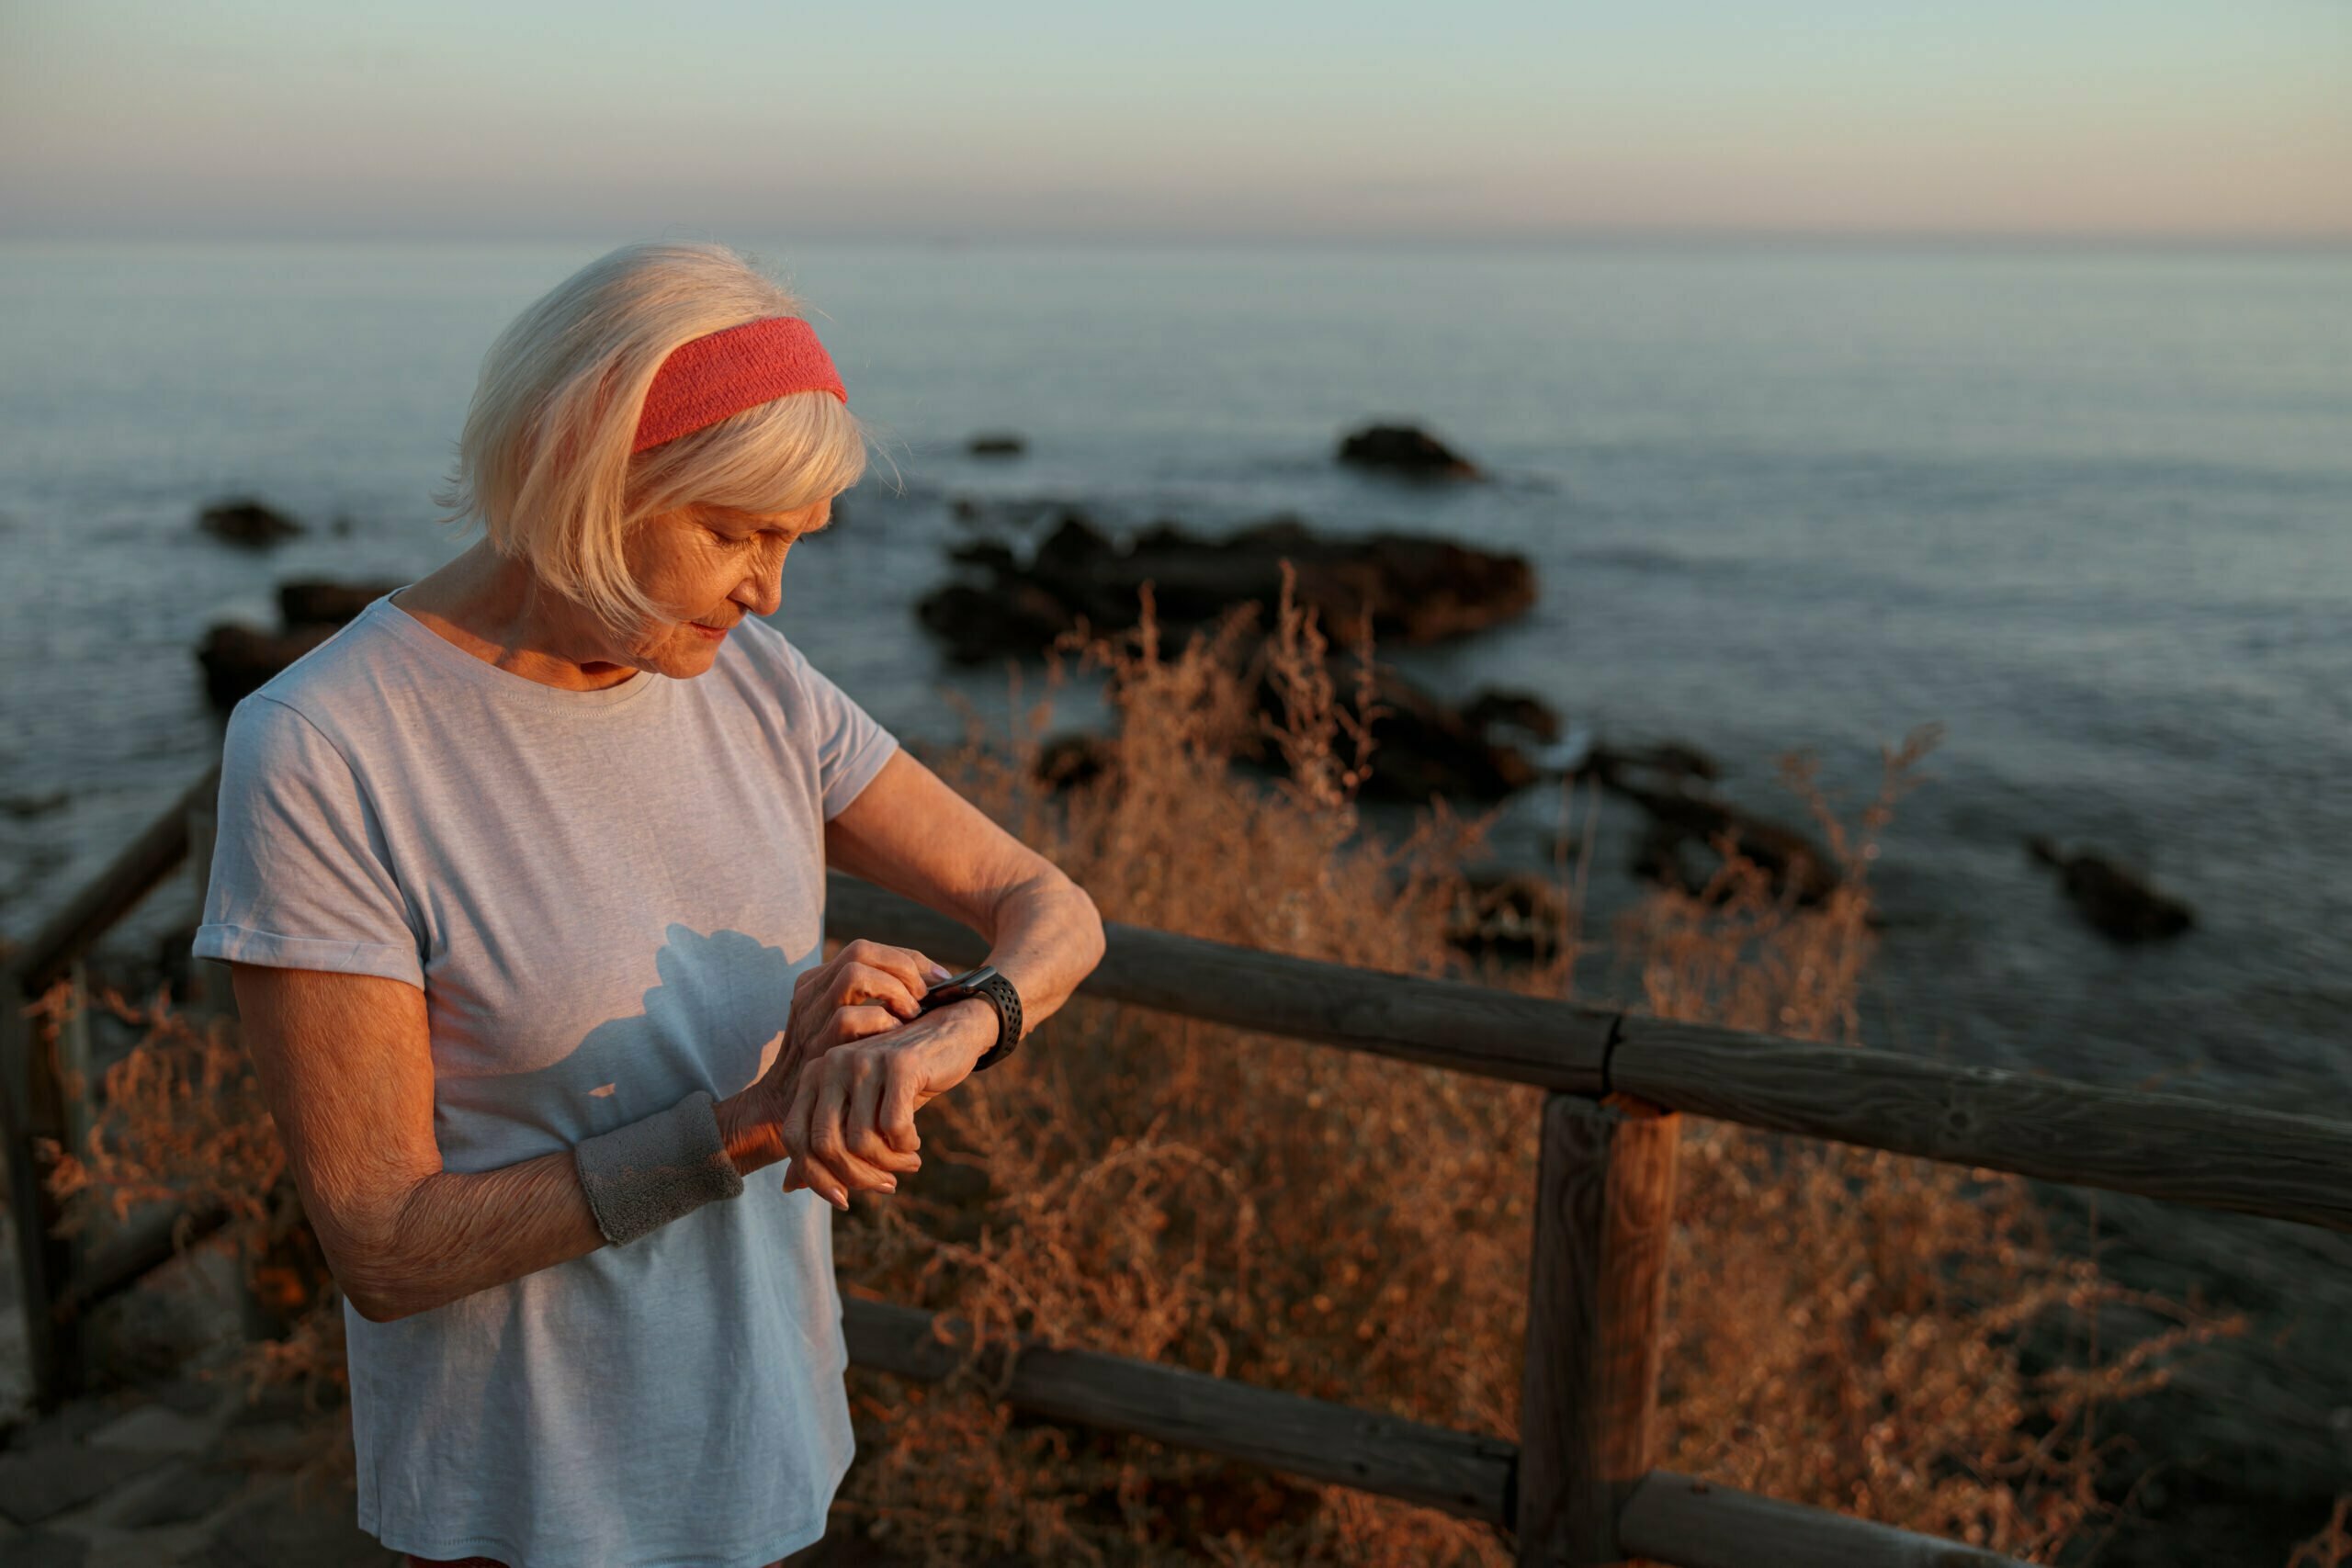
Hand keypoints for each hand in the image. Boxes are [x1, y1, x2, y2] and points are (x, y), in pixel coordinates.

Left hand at [773, 996, 997, 1209]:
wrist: (950, 1036)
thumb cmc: (900, 1082)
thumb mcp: (860, 1112)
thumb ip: (824, 1143)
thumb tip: (788, 1187)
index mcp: (814, 1075)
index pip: (795, 1138)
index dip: (815, 1177)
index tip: (843, 1200)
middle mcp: (831, 1064)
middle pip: (827, 1145)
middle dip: (858, 1177)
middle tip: (886, 1185)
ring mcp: (864, 1061)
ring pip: (862, 1142)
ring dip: (889, 1164)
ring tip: (908, 1162)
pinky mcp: (899, 1064)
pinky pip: (894, 1127)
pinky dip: (906, 1146)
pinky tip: (915, 1143)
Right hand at [775, 938, 948, 1080]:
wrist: (787, 1112)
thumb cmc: (836, 1070)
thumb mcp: (846, 1028)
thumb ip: (872, 1003)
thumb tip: (931, 987)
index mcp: (818, 983)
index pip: (866, 950)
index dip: (906, 959)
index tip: (937, 978)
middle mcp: (810, 992)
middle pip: (860, 951)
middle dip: (903, 967)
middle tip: (926, 994)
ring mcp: (810, 1017)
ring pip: (855, 974)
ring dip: (893, 990)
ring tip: (912, 1013)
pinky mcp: (814, 1045)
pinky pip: (849, 1018)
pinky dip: (881, 1022)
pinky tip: (896, 1037)